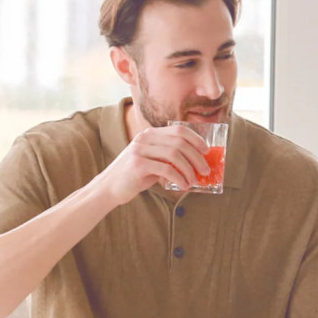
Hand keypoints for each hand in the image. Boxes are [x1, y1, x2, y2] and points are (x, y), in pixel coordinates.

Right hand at [93, 124, 211, 205]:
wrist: (110, 187)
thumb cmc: (136, 175)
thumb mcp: (155, 161)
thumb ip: (170, 158)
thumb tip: (197, 162)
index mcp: (150, 134)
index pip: (179, 130)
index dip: (196, 139)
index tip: (207, 151)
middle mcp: (145, 138)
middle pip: (180, 142)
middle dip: (197, 157)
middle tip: (205, 171)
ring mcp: (140, 150)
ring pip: (174, 155)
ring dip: (189, 170)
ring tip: (194, 181)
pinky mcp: (137, 164)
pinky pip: (166, 169)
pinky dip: (179, 178)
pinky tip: (183, 185)